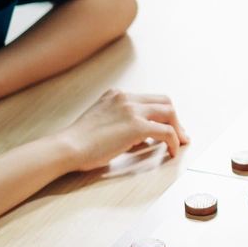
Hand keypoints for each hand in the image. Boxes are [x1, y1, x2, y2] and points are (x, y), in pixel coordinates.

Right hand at [52, 90, 189, 172]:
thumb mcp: (100, 122)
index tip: (167, 126)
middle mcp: (126, 98)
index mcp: (116, 95)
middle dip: (175, 118)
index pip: (148, 99)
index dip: (162, 113)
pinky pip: (166, 131)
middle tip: (180, 134)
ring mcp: (131, 110)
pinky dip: (174, 141)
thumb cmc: (79, 143)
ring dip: (178, 129)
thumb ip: (120, 123)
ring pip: (169, 113)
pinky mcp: (136, 126)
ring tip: (180, 143)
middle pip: (164, 101)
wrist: (67, 147)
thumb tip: (141, 138)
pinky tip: (172, 151)